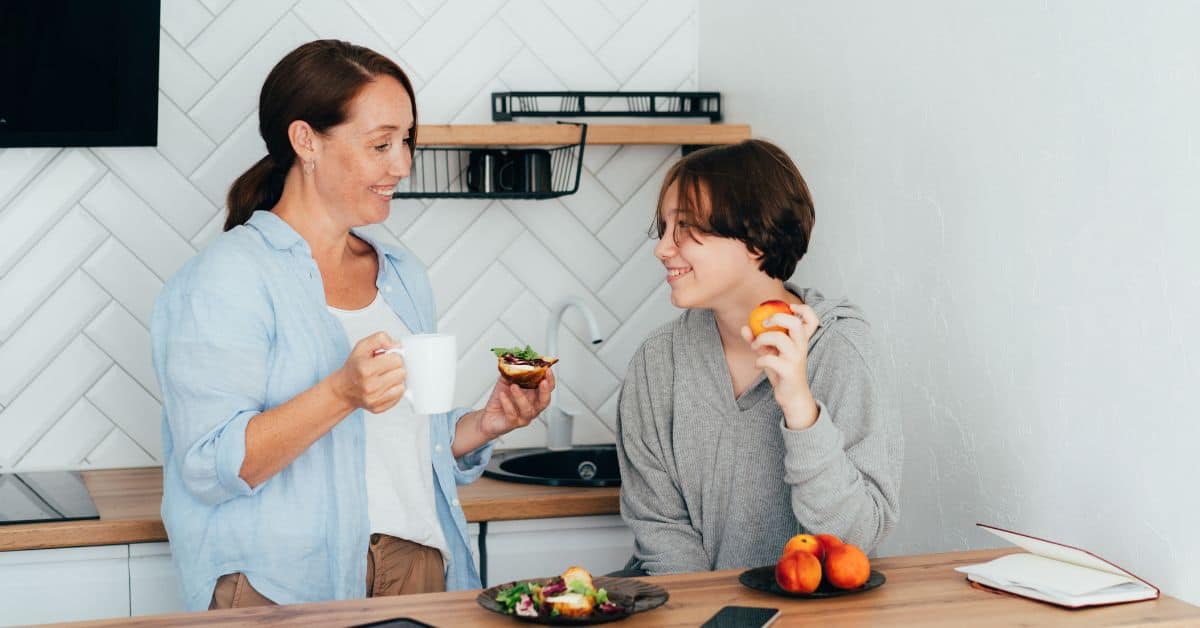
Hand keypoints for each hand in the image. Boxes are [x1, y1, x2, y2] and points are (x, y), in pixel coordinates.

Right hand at [331, 331, 406, 413]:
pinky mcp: (378, 408)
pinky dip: (394, 390)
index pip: (397, 360)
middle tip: (385, 368)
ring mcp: (374, 399)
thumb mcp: (362, 346)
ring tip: (385, 377)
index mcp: (365, 368)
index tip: (387, 358)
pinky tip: (385, 387)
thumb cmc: (354, 367)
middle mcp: (369, 386)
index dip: (393, 356)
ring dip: (396, 380)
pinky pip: (398, 397)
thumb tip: (397, 345)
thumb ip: (380, 339)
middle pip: (401, 373)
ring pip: (402, 386)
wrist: (343, 389)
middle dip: (395, 368)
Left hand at [478, 370, 554, 438]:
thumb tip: (516, 359)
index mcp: (534, 396)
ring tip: (514, 386)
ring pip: (528, 410)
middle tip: (542, 381)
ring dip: (521, 397)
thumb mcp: (506, 381)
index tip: (547, 370)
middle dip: (545, 391)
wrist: (488, 416)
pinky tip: (502, 395)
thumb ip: (513, 371)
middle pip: (544, 402)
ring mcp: (523, 417)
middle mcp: (532, 407)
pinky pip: (512, 414)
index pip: (548, 389)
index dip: (550, 380)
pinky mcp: (512, 423)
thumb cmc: (501, 399)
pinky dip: (507, 404)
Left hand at [741, 303, 820, 427]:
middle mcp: (801, 347)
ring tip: (755, 347)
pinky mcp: (789, 371)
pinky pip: (770, 359)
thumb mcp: (770, 353)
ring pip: (779, 339)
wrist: (792, 396)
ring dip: (761, 339)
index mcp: (801, 340)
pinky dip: (759, 360)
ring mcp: (796, 359)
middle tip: (763, 324)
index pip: (812, 319)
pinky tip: (758, 365)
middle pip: (795, 323)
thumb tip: (744, 327)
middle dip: (776, 319)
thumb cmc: (782, 371)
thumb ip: (758, 339)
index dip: (803, 309)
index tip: (789, 307)